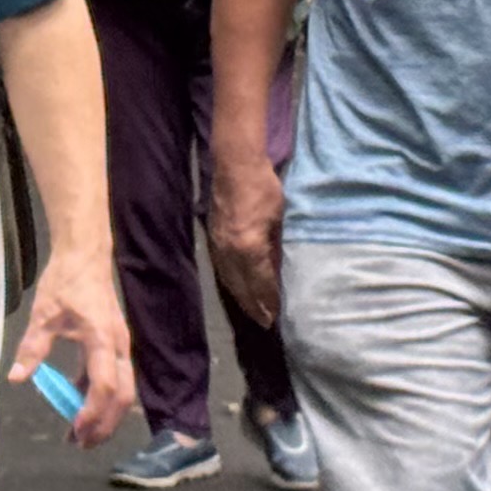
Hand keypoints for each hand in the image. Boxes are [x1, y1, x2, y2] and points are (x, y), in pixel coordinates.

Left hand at [10, 238, 137, 448]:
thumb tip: (16, 378)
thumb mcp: (43, 314)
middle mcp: (117, 346)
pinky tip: (76, 404)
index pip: (105, 385)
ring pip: (122, 390)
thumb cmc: (66, 282)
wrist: (85, 256)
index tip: (75, 429)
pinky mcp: (112, 344)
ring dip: (104, 414)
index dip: (93, 412)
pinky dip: (98, 396)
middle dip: (106, 424)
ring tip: (79, 434)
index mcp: (102, 340)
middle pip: (123, 396)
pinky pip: (112, 377)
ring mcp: (118, 346)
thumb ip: (33, 348)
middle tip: (82, 444)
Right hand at [209, 146, 285, 330]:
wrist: (234, 166)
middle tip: (264, 323)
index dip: (268, 301)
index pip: (261, 283)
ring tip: (251, 311)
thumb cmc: (264, 189)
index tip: (275, 316)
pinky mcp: (212, 239)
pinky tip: (236, 287)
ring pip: (228, 280)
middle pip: (241, 287)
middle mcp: (230, 252)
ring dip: (240, 298)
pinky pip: (221, 269)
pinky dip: (229, 283)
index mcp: (249, 247)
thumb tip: (276, 270)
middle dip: (253, 307)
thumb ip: (274, 248)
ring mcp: (217, 246)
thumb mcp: (278, 220)